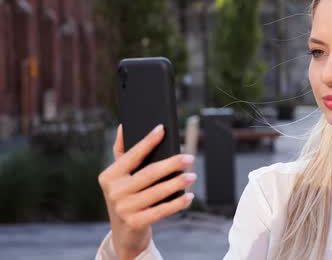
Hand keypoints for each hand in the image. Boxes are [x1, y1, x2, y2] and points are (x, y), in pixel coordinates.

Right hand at [98, 124, 195, 259]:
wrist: (124, 234)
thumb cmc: (127, 197)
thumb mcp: (120, 178)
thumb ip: (122, 154)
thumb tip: (123, 127)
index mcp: (109, 176)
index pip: (132, 155)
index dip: (147, 141)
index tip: (162, 129)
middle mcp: (114, 192)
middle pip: (149, 173)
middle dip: (172, 164)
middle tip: (189, 158)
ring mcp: (123, 209)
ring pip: (158, 192)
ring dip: (178, 183)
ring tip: (192, 176)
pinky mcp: (135, 223)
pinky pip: (161, 210)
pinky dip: (177, 203)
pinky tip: (189, 196)